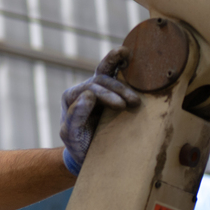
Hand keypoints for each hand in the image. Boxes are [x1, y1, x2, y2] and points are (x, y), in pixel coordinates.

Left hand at [60, 47, 140, 174]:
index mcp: (71, 98)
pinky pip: (115, 74)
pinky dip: (121, 63)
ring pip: (107, 73)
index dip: (106, 95)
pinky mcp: (111, 92)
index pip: (89, 90)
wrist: (88, 153)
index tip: (121, 106)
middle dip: (119, 89)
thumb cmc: (78, 145)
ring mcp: (97, 89)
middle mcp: (83, 90)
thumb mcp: (71, 136)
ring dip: (123, 79)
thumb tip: (88, 95)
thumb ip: (74, 117)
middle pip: (100, 80)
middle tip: (135, 102)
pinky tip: (129, 56)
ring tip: (138, 92)